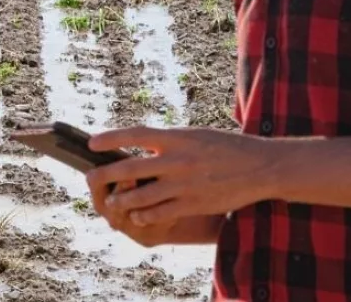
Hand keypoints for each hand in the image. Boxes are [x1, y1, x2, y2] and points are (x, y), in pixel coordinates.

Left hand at [84, 125, 276, 226]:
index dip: (111, 139)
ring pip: (141, 195)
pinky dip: (145, 215)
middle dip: (105, 174)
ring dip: (122, 200)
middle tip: (89, 178)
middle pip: (130, 168)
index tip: (91, 143)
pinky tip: (137, 215)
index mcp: (178, 137)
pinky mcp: (194, 204)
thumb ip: (169, 142)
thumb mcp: (196, 135)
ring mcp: (185, 184)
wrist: (261, 167)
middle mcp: (178, 160)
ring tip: (112, 202)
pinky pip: (161, 212)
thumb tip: (138, 146)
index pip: (135, 135)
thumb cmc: (226, 147)